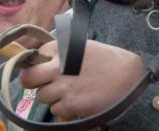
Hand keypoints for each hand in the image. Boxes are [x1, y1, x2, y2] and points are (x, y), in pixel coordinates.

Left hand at [20, 40, 143, 118]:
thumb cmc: (111, 61)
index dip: (40, 63)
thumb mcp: (86, 47)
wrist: (130, 79)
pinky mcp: (69, 104)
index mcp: (63, 48)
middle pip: (27, 78)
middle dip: (31, 82)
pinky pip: (56, 110)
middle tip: (42, 84)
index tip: (47, 67)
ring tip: (70, 92)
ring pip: (42, 97)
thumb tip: (45, 60)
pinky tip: (79, 101)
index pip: (36, 55)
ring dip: (53, 97)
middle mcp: (58, 66)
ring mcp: (62, 87)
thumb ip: (64, 52)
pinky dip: (65, 108)